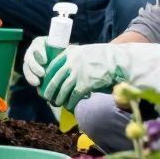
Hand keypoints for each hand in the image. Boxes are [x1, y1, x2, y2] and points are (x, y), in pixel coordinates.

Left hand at [24, 36, 159, 110]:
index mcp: (69, 53)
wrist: (115, 61)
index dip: (47, 77)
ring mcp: (77, 74)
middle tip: (47, 97)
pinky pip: (73, 96)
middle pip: (55, 79)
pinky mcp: (84, 84)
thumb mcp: (84, 52)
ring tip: (57, 103)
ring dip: (59, 98)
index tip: (44, 83)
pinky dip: (70, 102)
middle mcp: (71, 63)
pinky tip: (70, 106)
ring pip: (62, 89)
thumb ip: (73, 59)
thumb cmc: (101, 56)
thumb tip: (64, 71)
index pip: (53, 66)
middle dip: (50, 90)